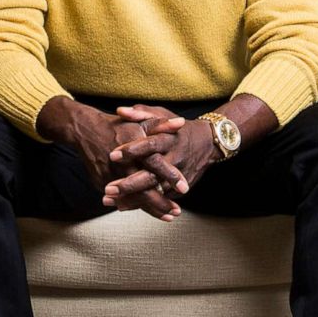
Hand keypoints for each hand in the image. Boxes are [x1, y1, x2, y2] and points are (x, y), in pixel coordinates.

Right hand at [55, 101, 187, 220]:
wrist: (85, 130)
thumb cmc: (117, 125)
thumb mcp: (140, 121)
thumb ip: (162, 124)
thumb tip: (181, 123)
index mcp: (134, 146)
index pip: (155, 164)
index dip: (169, 176)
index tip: (184, 188)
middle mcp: (122, 163)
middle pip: (143, 188)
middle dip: (160, 202)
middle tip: (176, 211)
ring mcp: (110, 175)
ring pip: (132, 197)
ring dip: (151, 209)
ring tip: (168, 217)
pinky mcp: (101, 182)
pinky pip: (120, 198)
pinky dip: (135, 205)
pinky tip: (149, 212)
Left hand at [102, 104, 221, 216]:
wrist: (208, 143)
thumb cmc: (178, 128)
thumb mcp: (162, 115)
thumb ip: (141, 113)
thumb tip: (120, 111)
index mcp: (169, 139)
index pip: (150, 145)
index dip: (132, 150)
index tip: (112, 155)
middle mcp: (175, 160)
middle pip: (152, 175)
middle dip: (130, 184)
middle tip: (109, 188)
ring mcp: (178, 177)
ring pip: (155, 192)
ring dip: (133, 199)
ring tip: (111, 202)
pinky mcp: (179, 189)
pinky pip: (160, 199)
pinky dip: (142, 205)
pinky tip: (122, 206)